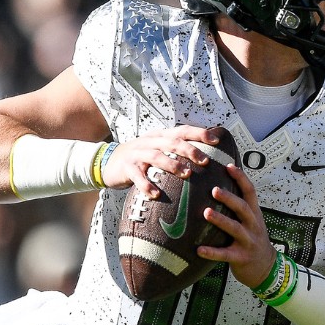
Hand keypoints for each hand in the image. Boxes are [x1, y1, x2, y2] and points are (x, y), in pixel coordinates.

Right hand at [101, 125, 217, 196]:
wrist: (109, 162)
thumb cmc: (140, 157)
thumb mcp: (157, 148)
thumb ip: (175, 150)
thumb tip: (205, 158)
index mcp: (160, 135)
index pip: (182, 130)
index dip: (199, 133)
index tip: (215, 140)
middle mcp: (149, 142)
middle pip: (171, 142)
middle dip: (190, 150)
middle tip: (205, 161)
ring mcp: (137, 154)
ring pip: (156, 156)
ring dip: (172, 165)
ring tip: (186, 174)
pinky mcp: (127, 168)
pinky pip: (137, 176)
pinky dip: (147, 185)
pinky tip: (156, 194)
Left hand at [197, 164, 277, 288]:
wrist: (266, 267)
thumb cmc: (253, 240)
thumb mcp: (252, 221)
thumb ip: (239, 207)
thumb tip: (218, 185)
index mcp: (254, 214)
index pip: (250, 192)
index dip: (241, 178)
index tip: (228, 166)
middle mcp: (253, 226)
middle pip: (243, 208)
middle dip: (230, 198)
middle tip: (214, 189)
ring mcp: (248, 242)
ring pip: (235, 229)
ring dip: (221, 220)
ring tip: (207, 212)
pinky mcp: (241, 258)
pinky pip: (225, 254)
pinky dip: (212, 252)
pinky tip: (199, 250)